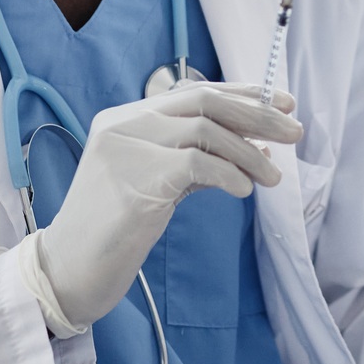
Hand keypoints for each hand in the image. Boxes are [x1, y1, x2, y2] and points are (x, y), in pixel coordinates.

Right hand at [20, 83, 300, 330]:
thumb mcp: (156, 184)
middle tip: (295, 130)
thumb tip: (255, 145)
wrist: (68, 271)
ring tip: (273, 175)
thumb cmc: (112, 231)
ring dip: (250, 152)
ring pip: (205, 129)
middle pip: (204, 101)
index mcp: (125, 118)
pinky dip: (229, 173)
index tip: (281, 103)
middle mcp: (123, 124)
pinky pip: (198, 163)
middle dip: (257, 114)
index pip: (193, 92)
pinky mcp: (136, 180)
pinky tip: (245, 190)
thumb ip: (195, 159)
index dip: (242, 94)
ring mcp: (126, 149)